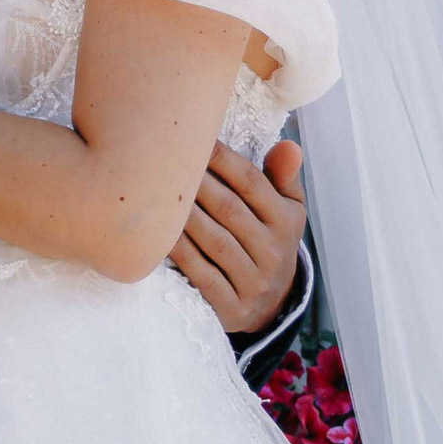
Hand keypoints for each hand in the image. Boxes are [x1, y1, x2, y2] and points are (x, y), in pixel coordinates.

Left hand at [171, 138, 306, 334]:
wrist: (270, 306)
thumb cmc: (266, 240)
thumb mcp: (285, 211)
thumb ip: (282, 177)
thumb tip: (288, 146)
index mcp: (286, 222)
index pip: (251, 182)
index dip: (220, 158)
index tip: (189, 136)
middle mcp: (275, 252)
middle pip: (228, 208)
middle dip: (194, 181)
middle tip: (161, 157)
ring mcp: (255, 282)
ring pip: (215, 240)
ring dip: (183, 213)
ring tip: (153, 189)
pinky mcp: (233, 307)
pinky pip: (201, 274)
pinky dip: (178, 252)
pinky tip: (155, 232)